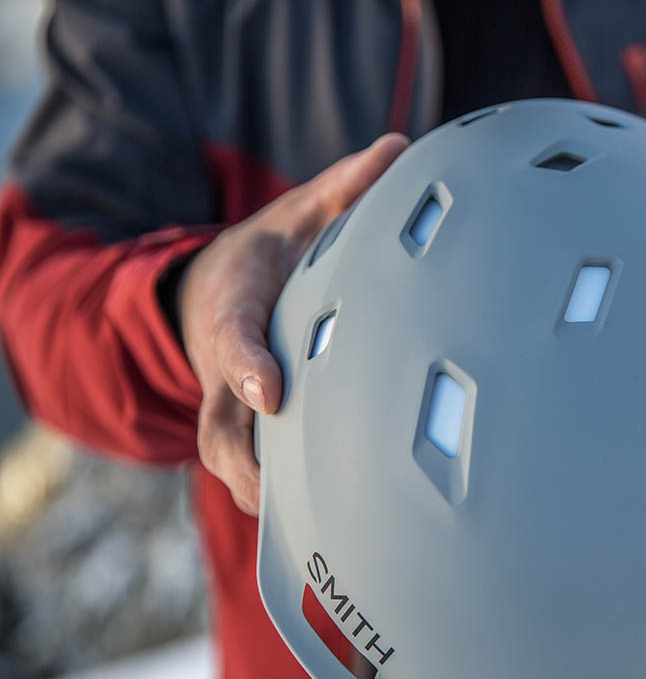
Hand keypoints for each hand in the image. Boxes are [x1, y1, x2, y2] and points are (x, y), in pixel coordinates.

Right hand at [179, 134, 408, 514]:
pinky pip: (253, 472)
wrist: (215, 290)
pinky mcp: (247, 430)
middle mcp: (225, 365)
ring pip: (229, 460)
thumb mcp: (298, 213)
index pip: (233, 336)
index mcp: (236, 304)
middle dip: (245, 460)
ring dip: (265, 494)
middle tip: (284, 492)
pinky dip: (279, 501)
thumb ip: (343, 189)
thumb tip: (398, 148)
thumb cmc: (269, 254)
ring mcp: (230, 404)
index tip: (270, 392)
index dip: (247, 365)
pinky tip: (334, 530)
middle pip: (217, 425)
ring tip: (321, 530)